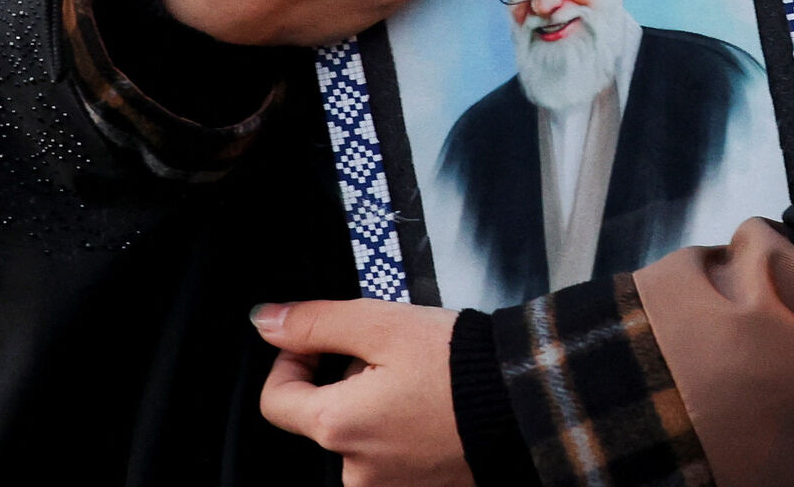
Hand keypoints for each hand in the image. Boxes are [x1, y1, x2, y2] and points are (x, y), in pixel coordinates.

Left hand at [252, 299, 470, 486]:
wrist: (527, 399)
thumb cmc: (460, 365)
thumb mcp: (382, 324)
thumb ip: (316, 322)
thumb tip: (266, 321)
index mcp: (340, 428)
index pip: (275, 400)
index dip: (292, 361)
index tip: (321, 342)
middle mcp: (358, 472)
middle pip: (323, 416)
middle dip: (345, 380)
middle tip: (389, 355)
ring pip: (359, 434)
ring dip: (375, 404)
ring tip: (418, 379)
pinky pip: (392, 454)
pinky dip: (402, 428)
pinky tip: (432, 405)